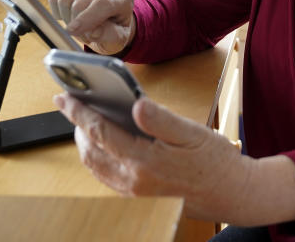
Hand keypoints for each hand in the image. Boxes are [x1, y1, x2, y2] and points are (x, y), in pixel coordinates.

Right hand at [48, 0, 135, 53]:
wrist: (109, 17)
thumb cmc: (115, 29)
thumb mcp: (118, 38)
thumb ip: (109, 35)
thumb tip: (94, 32)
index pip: (103, 3)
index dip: (86, 17)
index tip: (72, 31)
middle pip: (79, 4)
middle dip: (77, 27)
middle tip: (85, 36)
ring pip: (64, 0)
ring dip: (67, 19)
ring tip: (80, 26)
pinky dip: (57, 11)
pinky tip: (69, 15)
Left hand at [54, 93, 260, 222]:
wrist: (231, 194)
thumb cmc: (215, 162)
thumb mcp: (193, 133)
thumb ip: (162, 120)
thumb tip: (137, 105)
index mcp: (144, 162)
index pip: (100, 132)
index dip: (78, 113)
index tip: (64, 96)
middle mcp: (133, 181)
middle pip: (90, 151)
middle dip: (77, 126)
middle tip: (72, 104)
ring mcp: (134, 193)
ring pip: (95, 165)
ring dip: (85, 142)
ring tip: (85, 120)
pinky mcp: (138, 197)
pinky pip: (107, 176)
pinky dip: (98, 156)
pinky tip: (106, 142)